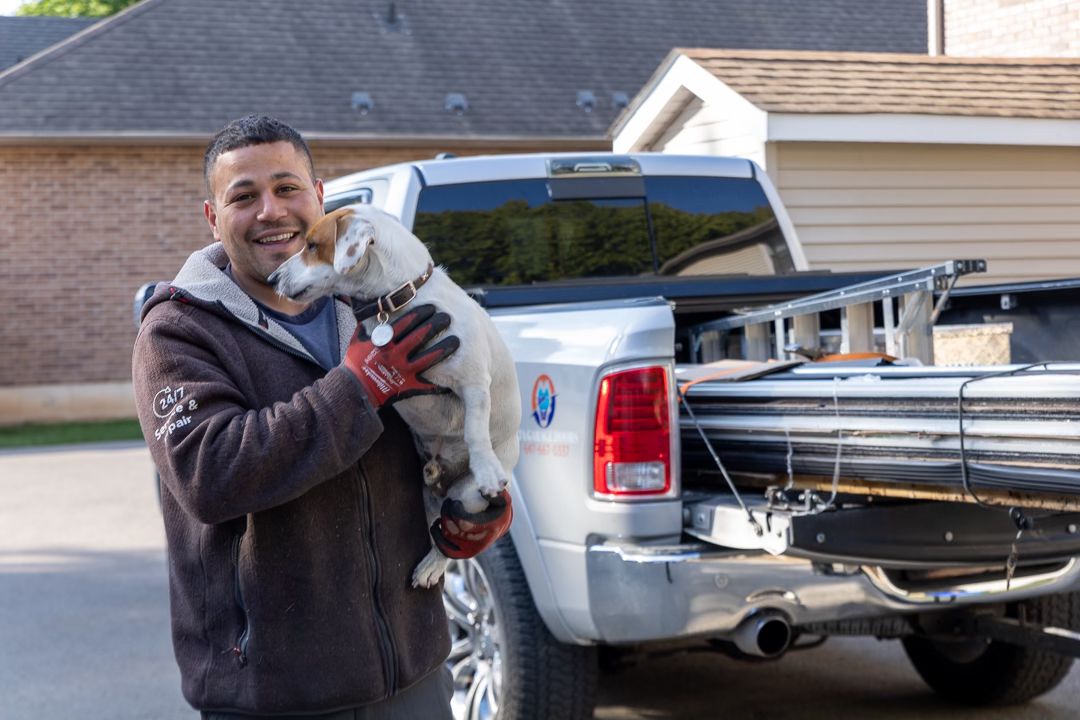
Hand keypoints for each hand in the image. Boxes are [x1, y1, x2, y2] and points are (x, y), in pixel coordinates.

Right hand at [343, 304, 458, 407]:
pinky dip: (440, 381)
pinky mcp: (409, 386)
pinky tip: (453, 375)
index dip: (420, 313)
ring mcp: (403, 371)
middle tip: (447, 317)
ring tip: (456, 340)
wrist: (355, 388)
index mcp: (384, 341)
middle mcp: (395, 355)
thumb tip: (370, 304)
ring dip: (443, 348)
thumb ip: (368, 322)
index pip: (406, 323)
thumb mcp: (358, 339)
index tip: (431, 307)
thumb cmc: (356, 362)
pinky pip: (427, 384)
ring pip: (428, 358)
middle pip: (419, 337)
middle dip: (435, 325)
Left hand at [430, 490, 512, 558]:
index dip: (454, 512)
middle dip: (446, 514)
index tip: (454, 502)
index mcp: (490, 528)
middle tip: (448, 502)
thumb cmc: (498, 508)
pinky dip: (438, 539)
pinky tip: (436, 526)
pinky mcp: (464, 553)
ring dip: (441, 523)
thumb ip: (495, 493)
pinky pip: (446, 550)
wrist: (500, 525)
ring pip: (448, 539)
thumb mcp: (502, 499)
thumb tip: (482, 492)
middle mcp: (480, 543)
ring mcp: (471, 550)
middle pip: (454, 530)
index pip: (465, 523)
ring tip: (443, 512)